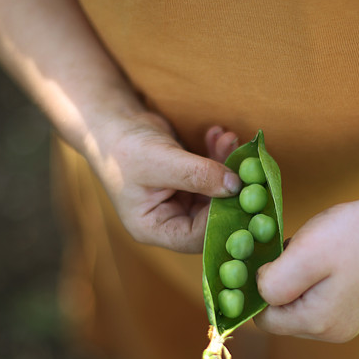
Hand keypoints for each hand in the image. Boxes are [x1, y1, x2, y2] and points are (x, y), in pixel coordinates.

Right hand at [81, 112, 242, 252]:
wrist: (112, 121)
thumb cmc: (124, 147)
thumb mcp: (160, 160)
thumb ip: (198, 174)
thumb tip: (236, 185)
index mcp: (156, 228)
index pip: (196, 237)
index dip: (221, 218)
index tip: (241, 193)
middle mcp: (170, 220)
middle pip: (211, 216)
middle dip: (230, 189)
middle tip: (247, 166)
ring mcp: (181, 202)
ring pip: (216, 193)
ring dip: (226, 166)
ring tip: (229, 140)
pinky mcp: (190, 183)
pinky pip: (212, 176)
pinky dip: (219, 156)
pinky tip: (220, 135)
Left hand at [254, 197, 358, 342]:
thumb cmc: (354, 234)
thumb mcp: (305, 252)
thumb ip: (273, 282)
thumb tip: (259, 293)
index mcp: (319, 324)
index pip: (264, 320)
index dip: (261, 288)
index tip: (277, 258)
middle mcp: (334, 333)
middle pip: (282, 315)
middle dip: (282, 283)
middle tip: (300, 251)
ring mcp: (347, 323)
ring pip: (298, 306)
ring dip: (297, 279)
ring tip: (318, 252)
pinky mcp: (354, 309)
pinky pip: (317, 300)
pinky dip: (315, 279)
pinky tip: (330, 258)